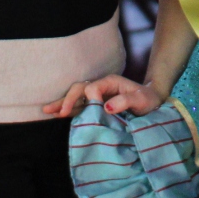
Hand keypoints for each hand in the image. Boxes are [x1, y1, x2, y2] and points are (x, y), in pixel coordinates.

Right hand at [42, 75, 165, 118]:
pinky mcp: (96, 106)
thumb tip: (106, 106)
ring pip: (75, 98)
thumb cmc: (147, 100)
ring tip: (47, 111)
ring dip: (62, 104)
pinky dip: (67, 110)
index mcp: (110, 82)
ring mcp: (97, 96)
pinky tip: (56, 115)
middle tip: (59, 112)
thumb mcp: (141, 100)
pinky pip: (79, 107)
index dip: (84, 98)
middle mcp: (100, 87)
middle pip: (79, 89)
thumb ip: (125, 101)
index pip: (91, 87)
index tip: (82, 111)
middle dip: (67, 100)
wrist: (152, 103)